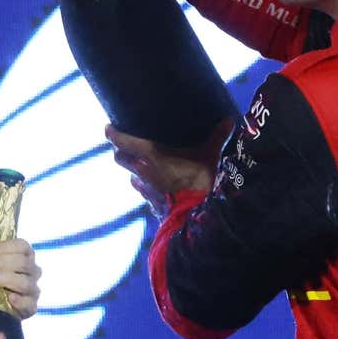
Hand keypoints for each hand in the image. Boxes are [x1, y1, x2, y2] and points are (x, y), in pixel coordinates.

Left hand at [0, 228, 42, 318]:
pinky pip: (29, 304)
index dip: (4, 248)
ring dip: (7, 279)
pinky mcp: (28, 308)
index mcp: (21, 253)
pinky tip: (9, 298)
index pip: (21, 246)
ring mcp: (30, 290)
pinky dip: (20, 301)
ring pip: (26, 282)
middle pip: (24, 263)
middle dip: (2, 262)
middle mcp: (30, 270)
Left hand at [105, 119, 232, 218]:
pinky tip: (154, 185)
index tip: (108, 128)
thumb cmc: (201, 181)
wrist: (197, 218)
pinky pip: (142, 191)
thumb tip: (229, 120)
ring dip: (133, 170)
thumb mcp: (211, 156)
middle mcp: (141, 171)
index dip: (112, 134)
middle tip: (125, 144)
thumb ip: (218, 137)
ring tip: (142, 165)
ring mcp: (145, 189)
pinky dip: (144, 185)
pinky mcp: (151, 204)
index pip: (120, 141)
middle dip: (120, 151)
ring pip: (130, 176)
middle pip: (120, 158)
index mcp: (150, 154)